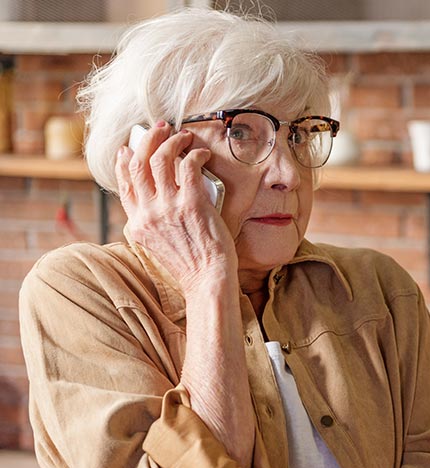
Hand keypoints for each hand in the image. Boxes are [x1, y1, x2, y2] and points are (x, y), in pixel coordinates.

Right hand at [115, 121, 235, 292]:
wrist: (207, 280)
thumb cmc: (191, 265)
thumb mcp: (159, 245)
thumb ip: (154, 221)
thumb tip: (160, 197)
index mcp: (138, 224)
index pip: (124, 184)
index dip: (125, 161)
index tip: (130, 148)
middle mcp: (148, 213)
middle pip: (138, 164)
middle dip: (148, 139)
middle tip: (160, 128)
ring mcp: (168, 208)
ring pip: (160, 159)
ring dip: (171, 141)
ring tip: (183, 136)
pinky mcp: (191, 204)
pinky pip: (188, 167)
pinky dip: (194, 154)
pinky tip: (201, 153)